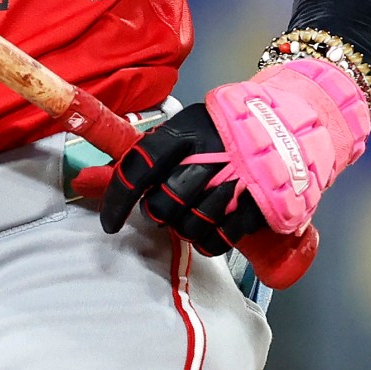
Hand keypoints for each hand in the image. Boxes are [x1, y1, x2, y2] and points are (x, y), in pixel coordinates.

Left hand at [99, 104, 267, 254]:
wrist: (287, 127)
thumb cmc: (222, 131)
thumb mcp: (183, 132)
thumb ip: (139, 158)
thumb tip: (83, 181)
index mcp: (187, 131)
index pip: (139, 168)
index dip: (118, 199)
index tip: (110, 223)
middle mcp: (209, 157)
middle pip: (162, 204)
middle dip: (158, 212)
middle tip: (169, 204)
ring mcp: (235, 183)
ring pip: (187, 227)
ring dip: (183, 228)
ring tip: (193, 212)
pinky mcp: (257, 207)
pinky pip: (217, 240)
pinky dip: (208, 241)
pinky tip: (211, 228)